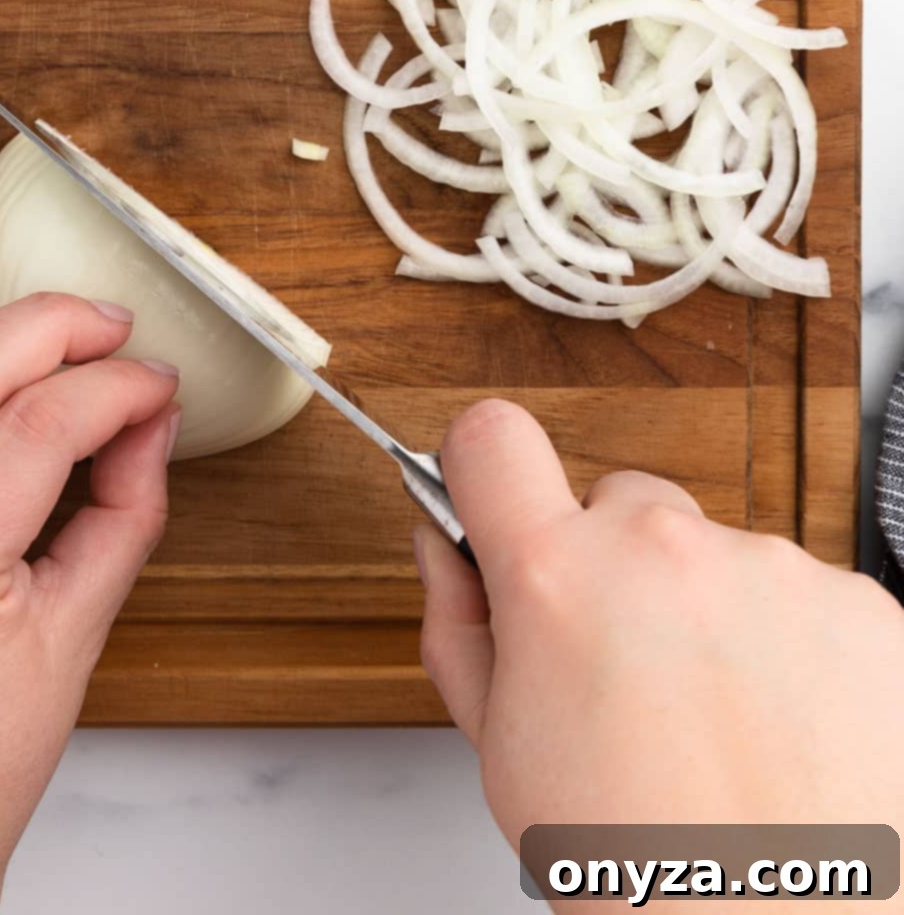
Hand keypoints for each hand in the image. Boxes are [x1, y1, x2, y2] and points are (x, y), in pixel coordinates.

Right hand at [416, 400, 903, 836]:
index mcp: (559, 579)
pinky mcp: (856, 601)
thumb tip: (448, 547)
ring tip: (716, 721)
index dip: (483, 464)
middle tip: (625, 667)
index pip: (491, 437)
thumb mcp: (501, 755)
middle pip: (619, 501)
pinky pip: (802, 591)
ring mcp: (771, 569)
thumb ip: (459, 624)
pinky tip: (783, 725)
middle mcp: (664, 551)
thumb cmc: (643, 865)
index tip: (495, 494)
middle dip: (611, 563)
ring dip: (707, 608)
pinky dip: (791, 643)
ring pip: (715, 552)